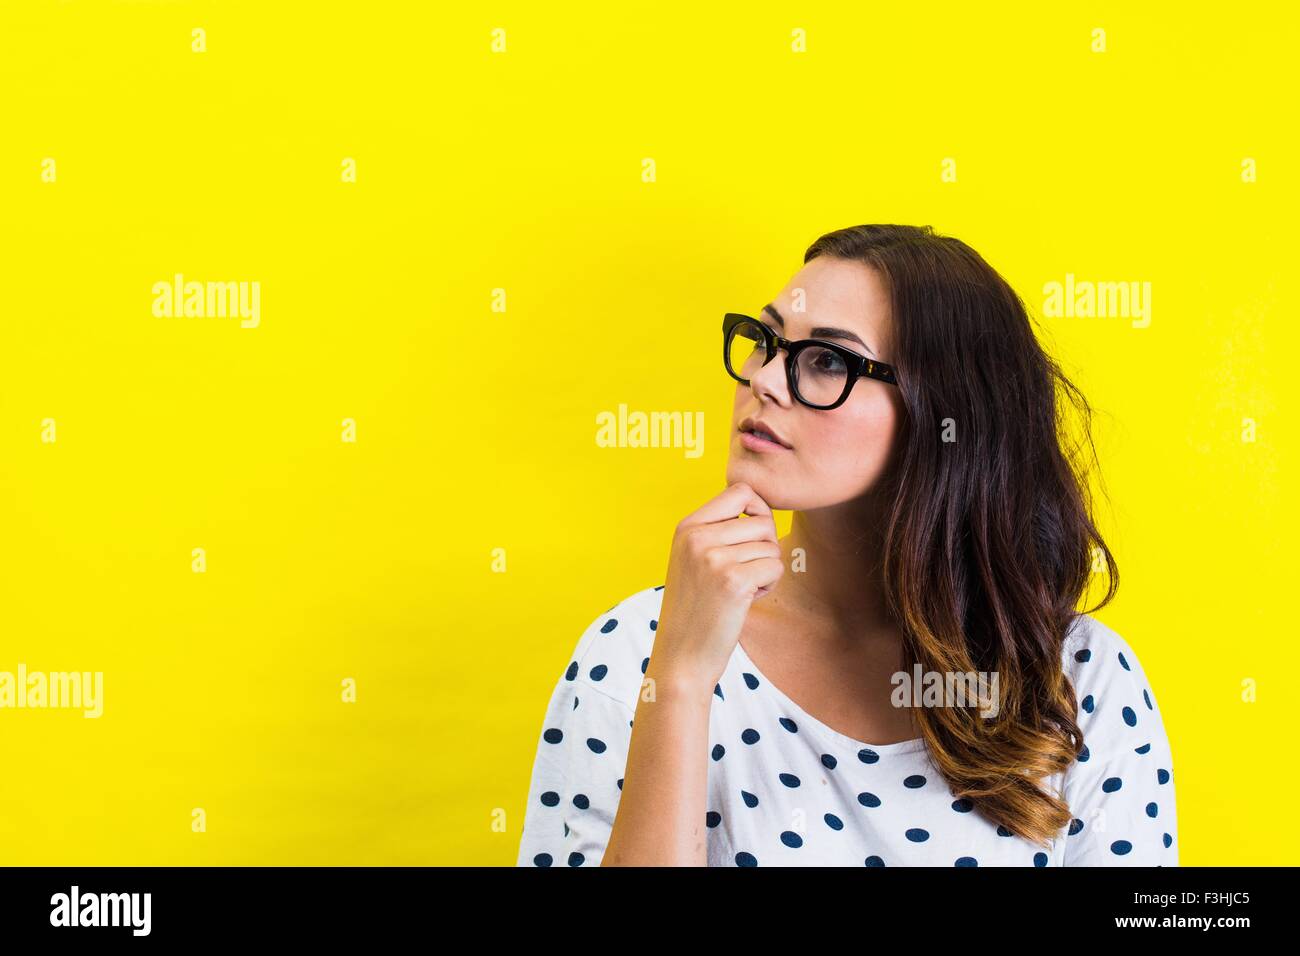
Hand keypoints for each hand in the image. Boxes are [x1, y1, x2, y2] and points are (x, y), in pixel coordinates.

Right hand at [651, 482, 783, 694]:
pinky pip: (775, 567)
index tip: (753, 535)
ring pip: (771, 546)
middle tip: (745, 572)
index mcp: (686, 527)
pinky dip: (768, 585)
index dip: (758, 510)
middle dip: (764, 548)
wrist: (681, 657)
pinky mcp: (734, 581)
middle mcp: (698, 537)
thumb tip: (760, 505)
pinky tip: (747, 600)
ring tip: (741, 589)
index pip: (740, 491)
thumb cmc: (694, 609)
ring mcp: (714, 558)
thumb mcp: (692, 559)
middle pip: (762, 522)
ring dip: (766, 569)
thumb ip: (717, 530)